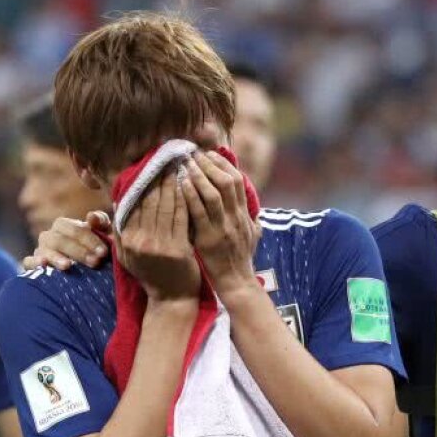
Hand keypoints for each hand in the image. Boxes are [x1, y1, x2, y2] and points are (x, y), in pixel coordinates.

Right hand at [22, 211, 109, 270]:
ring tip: (68, 266)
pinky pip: (28, 261)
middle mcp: (50, 236)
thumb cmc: (94, 248)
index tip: (104, 252)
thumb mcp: (102, 234)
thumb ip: (100, 222)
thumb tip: (91, 217)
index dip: (90, 240)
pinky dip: (34, 262)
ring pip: (45, 250)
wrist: (83, 269)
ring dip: (57, 257)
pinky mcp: (33, 264)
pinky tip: (43, 265)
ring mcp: (40, 250)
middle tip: (95, 262)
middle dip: (79, 251)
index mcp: (64, 225)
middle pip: (61, 240)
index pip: (75, 229)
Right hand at [117, 170, 200, 302]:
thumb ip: (121, 231)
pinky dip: (186, 199)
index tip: (149, 163)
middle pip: (149, 201)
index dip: (142, 181)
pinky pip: (182, 217)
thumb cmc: (151, 274)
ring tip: (179, 164)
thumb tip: (118, 202)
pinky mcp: (178, 249)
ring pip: (166, 206)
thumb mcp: (127, 255)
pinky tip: (190, 185)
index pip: (134, 203)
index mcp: (127, 240)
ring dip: (174, 182)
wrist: (172, 300)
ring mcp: (160, 246)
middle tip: (167, 156)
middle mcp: (140, 242)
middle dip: (158, 176)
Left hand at [181, 151, 260, 300]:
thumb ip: (252, 220)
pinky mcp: (209, 238)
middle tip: (193, 154)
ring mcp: (223, 227)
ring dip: (199, 175)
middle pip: (226, 181)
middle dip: (210, 164)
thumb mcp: (253, 236)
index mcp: (244, 214)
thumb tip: (256, 209)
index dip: (224, 164)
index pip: (237, 181)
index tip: (210, 154)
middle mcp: (236, 217)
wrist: (236, 282)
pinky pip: (199, 212)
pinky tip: (180, 184)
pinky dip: (190, 195)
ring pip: (213, 193)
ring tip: (185, 163)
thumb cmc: (241, 259)